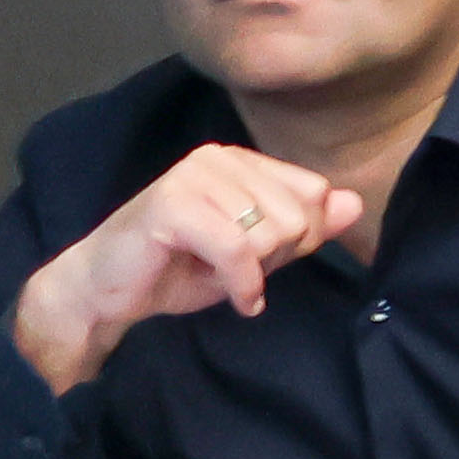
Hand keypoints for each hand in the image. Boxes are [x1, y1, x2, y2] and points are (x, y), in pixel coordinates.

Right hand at [12, 142, 366, 394]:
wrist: (105, 292)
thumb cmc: (176, 270)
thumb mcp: (253, 254)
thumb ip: (302, 230)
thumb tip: (353, 204)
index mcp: (238, 161)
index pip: (313, 192)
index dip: (303, 239)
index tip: (270, 263)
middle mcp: (216, 159)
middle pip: (297, 213)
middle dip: (277, 258)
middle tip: (244, 276)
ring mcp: (191, 177)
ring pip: (269, 230)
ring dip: (256, 273)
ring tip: (228, 282)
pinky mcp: (172, 205)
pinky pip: (237, 248)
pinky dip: (243, 284)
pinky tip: (236, 299)